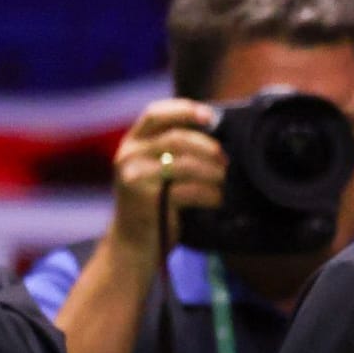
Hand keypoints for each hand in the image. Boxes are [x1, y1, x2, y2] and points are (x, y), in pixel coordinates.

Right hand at [106, 99, 227, 263]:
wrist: (132, 242)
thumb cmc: (152, 202)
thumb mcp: (151, 169)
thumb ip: (169, 148)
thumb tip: (212, 129)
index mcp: (131, 143)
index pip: (155, 113)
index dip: (184, 109)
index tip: (209, 116)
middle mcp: (129, 157)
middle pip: (177, 139)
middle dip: (208, 147)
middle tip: (225, 160)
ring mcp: (136, 179)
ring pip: (186, 165)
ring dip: (213, 173)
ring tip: (223, 181)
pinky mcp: (147, 201)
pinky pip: (190, 191)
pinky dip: (211, 195)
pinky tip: (217, 199)